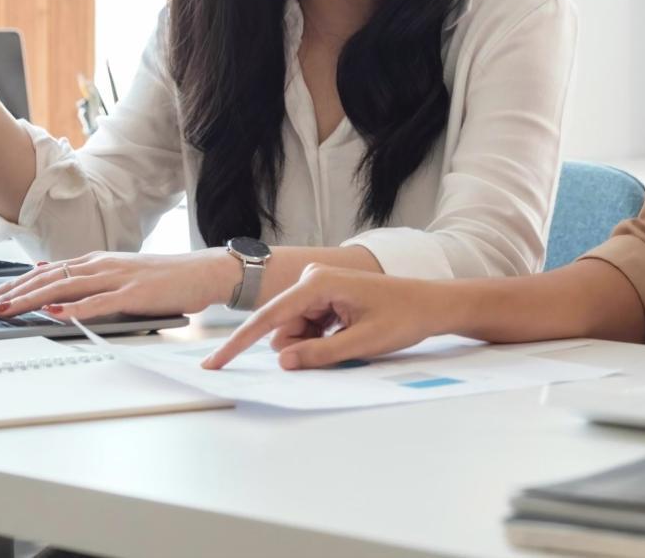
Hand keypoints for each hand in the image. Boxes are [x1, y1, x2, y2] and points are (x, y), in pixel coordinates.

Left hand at [0, 249, 238, 320]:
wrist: (203, 272)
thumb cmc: (166, 278)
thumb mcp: (120, 273)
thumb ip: (88, 277)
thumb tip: (51, 276)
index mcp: (97, 261)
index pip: (45, 272)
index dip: (13, 284)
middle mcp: (101, 265)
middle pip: (46, 278)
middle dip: (10, 293)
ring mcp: (117, 278)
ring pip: (64, 287)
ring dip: (30, 299)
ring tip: (5, 310)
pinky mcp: (134, 294)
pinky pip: (98, 302)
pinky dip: (74, 308)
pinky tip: (54, 313)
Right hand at [200, 265, 448, 370]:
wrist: (430, 304)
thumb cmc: (402, 319)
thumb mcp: (362, 343)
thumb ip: (319, 354)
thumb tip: (283, 361)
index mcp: (318, 283)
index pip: (268, 318)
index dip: (239, 344)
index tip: (214, 365)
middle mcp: (312, 279)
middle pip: (281, 328)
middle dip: (300, 346)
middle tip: (342, 344)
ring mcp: (317, 286)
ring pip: (293, 330)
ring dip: (313, 343)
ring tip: (349, 336)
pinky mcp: (324, 296)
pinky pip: (307, 326)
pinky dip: (321, 338)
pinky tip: (348, 332)